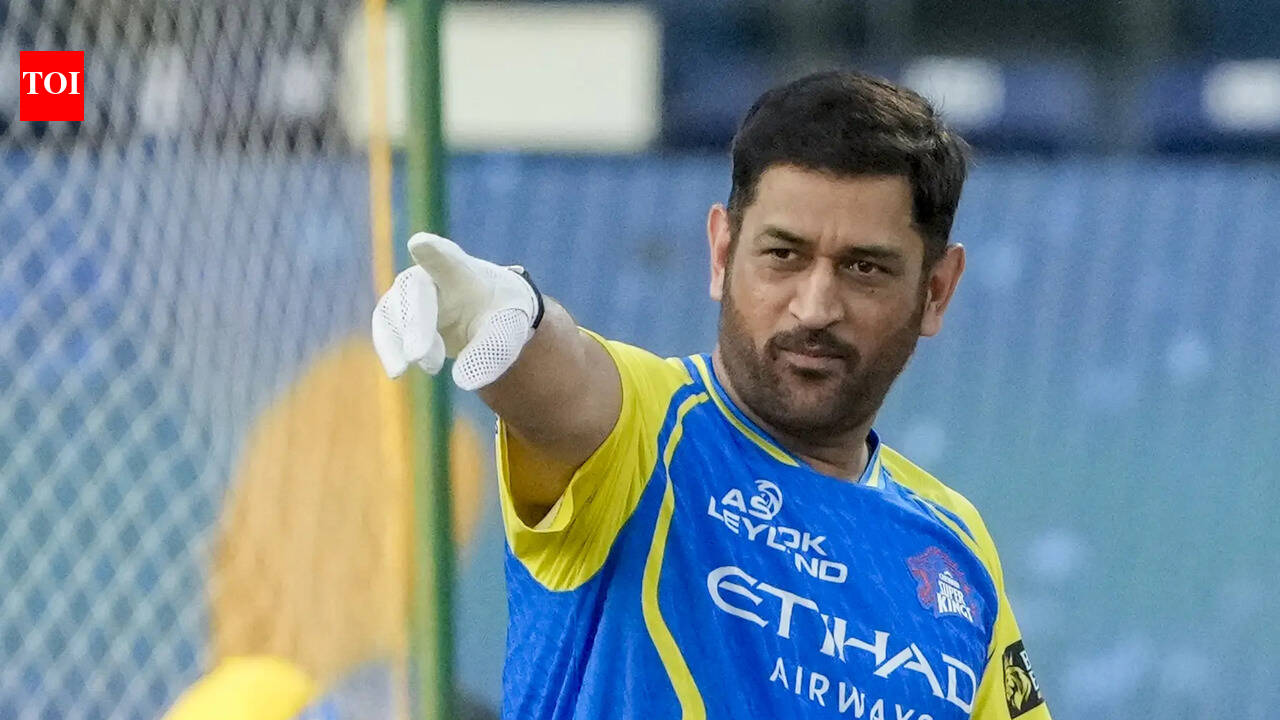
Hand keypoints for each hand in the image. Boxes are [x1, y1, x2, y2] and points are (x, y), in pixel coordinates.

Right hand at [371, 233, 542, 389]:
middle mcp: (429, 276)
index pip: (445, 256)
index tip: (420, 243)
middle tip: (419, 356)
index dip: (432, 250)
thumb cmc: (500, 312)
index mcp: (462, 271)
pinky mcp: (397, 315)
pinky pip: (385, 330)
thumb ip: (493, 350)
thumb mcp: (510, 329)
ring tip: (432, 367)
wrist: (489, 313)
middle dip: (415, 322)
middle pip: (413, 290)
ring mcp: (409, 295)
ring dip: (403, 341)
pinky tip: (398, 371)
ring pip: (392, 310)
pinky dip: (390, 350)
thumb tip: (464, 380)